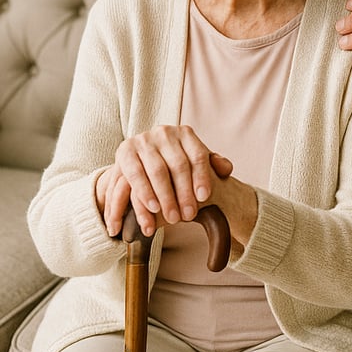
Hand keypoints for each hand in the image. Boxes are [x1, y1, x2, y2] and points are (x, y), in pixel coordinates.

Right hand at [100, 125, 232, 237]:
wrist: (141, 157)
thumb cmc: (174, 162)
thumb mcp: (193, 160)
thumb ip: (212, 164)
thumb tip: (226, 169)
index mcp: (185, 133)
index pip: (198, 155)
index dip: (202, 176)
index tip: (204, 197)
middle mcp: (164, 133)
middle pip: (178, 165)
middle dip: (184, 193)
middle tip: (189, 216)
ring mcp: (144, 140)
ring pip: (157, 171)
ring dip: (165, 197)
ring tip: (172, 218)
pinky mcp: (125, 151)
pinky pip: (136, 175)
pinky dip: (144, 193)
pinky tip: (152, 209)